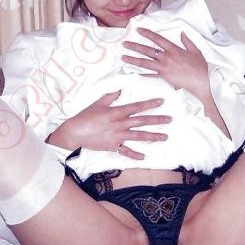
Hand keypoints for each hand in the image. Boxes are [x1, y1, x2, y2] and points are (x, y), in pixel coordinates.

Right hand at [47, 91, 170, 159]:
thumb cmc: (85, 116)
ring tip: (165, 137)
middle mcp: (120, 124)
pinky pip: (126, 151)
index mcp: (117, 112)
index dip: (150, 103)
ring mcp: (118, 136)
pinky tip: (144, 157)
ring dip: (153, 137)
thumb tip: (120, 87)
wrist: (75, 132)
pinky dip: (135, 155)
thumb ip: (110, 96)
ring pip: (139, 136)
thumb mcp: (98, 103)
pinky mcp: (113, 146)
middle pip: (142, 121)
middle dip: (157, 120)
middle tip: (170, 119)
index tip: (161, 101)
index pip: (137, 107)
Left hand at [122, 29, 209, 100]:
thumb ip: (187, 42)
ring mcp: (164, 68)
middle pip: (147, 50)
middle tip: (124, 44)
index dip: (148, 34)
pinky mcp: (164, 77)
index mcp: (174, 49)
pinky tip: (133, 73)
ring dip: (133, 59)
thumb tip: (182, 33)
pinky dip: (142, 75)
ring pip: (145, 62)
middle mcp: (166, 57)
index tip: (138, 30)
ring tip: (123, 57)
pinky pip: (151, 76)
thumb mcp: (195, 51)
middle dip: (135, 46)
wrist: (202, 80)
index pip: (158, 39)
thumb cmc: (200, 66)